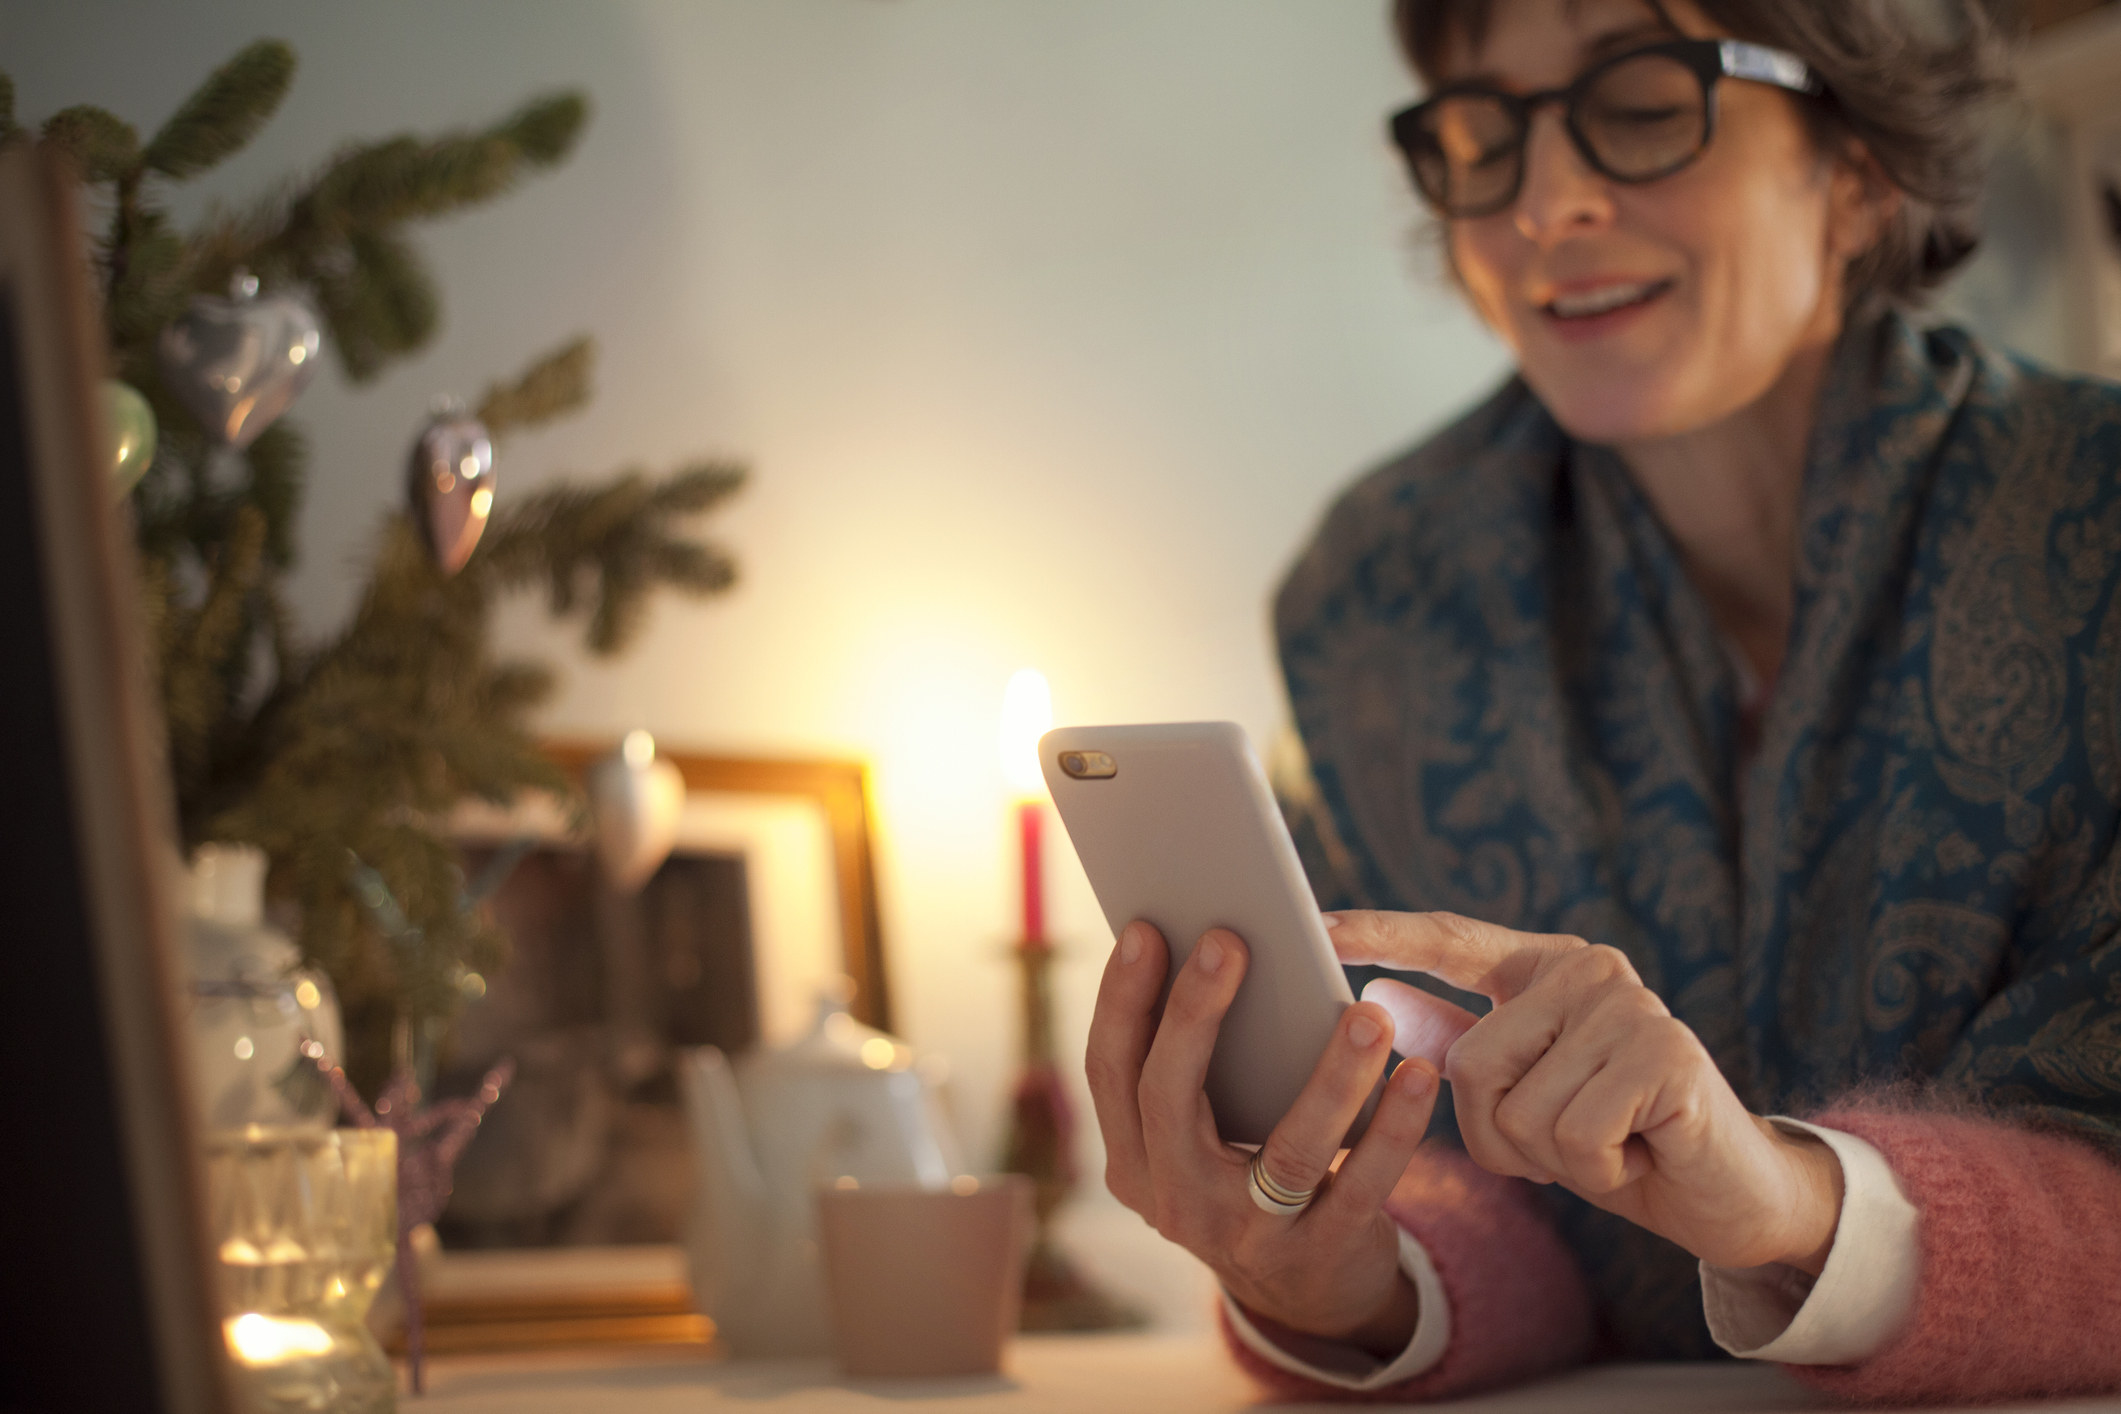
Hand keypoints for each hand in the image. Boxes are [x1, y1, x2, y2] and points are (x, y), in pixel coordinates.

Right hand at [1084, 920, 1476, 1349]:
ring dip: (1330, 1076)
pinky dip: (1393, 1129)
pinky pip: (1360, 1185)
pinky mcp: (1320, 1254)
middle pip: (1170, 1098)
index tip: (1145, 929)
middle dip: (1194, 1013)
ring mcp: (1246, 1235)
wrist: (1306, 1292)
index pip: (1110, 1071)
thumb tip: (1212, 951)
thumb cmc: (1248, 1173)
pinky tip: (1418, 1075)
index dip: (1121, 999)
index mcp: (1134, 1159)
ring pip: (1285, 1148)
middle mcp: (1175, 1200)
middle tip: (1231, 940)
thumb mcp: (1200, 1136)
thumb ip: (1196, 1067)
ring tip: (1369, 1013)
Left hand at [1332, 910, 1843, 1273]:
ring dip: (1552, 1158)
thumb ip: (1458, 1044)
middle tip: (1570, 1143)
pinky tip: (1640, 1154)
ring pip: (1517, 1106)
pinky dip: (1598, 1169)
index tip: (1312, 925)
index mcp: (1543, 966)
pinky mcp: (1666, 1052)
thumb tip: (1378, 998)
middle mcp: (1587, 968)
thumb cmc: (1614, 1141)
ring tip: (1609, 1144)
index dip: (1380, 932)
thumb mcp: (1523, 1094)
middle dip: (1502, 1134)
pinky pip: (1572, 1135)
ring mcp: (1630, 1003)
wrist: (1725, 1193)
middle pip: (1469, 1062)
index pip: (1448, 938)